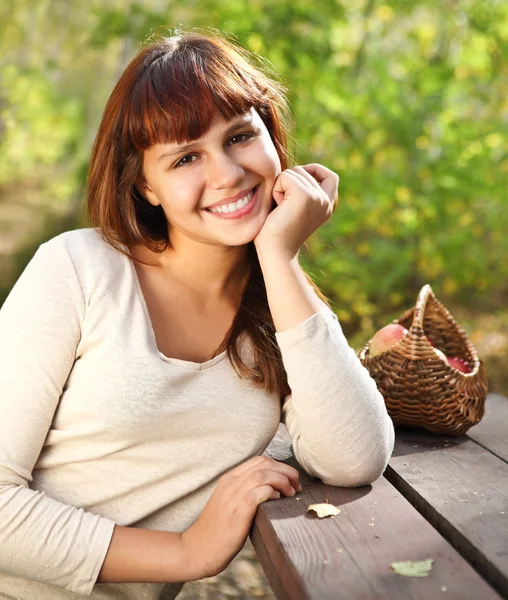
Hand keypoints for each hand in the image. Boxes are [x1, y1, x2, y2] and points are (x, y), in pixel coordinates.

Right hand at [181, 455, 300, 578]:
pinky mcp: (235, 515)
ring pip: (261, 476)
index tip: (291, 479)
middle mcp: (230, 484)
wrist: (197, 549)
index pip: (259, 460)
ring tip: (290, 493)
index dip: (280, 466)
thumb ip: (246, 491)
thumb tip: (273, 488)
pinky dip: (270, 493)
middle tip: (296, 485)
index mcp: (229, 478)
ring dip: (282, 481)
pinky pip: (255, 495)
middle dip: (286, 471)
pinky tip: (276, 500)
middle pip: (264, 464)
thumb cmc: (218, 529)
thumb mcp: (230, 502)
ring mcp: (231, 498)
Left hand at [254, 163, 338, 259]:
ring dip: (280, 188)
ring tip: (281, 209)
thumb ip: (302, 192)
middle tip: (284, 208)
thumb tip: (296, 171)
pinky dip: (275, 189)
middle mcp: (325, 201)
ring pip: (294, 172)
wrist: (276, 251)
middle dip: (288, 183)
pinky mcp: (303, 195)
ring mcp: (316, 197)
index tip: (300, 176)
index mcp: (327, 206)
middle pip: (304, 171)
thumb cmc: (278, 232)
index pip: (331, 177)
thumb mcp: (297, 209)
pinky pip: (284, 177)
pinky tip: (278, 207)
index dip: (316, 170)